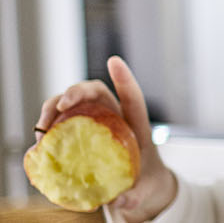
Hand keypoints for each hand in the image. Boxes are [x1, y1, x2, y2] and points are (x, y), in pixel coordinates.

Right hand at [34, 56, 176, 221]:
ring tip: (42, 127)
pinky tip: (39, 142)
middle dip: (76, 91)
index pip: (132, 96)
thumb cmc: (146, 179)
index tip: (114, 61)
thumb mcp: (145, 189)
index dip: (124, 78)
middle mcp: (114, 118)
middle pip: (95, 92)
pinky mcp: (79, 133)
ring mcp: (94, 123)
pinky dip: (48, 128)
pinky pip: (61, 123)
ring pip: (73, 104)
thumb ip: (136, 194)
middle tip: (62, 105)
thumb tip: (123, 200)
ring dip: (54, 108)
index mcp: (136, 125)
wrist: (140, 185)